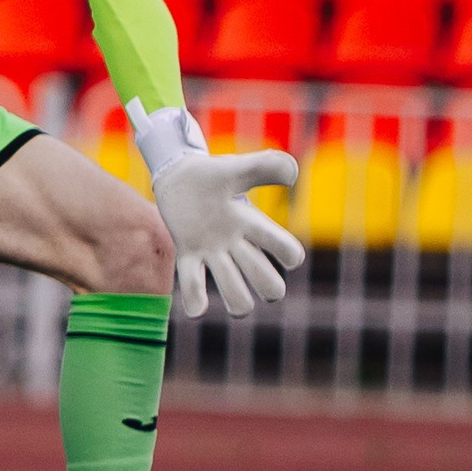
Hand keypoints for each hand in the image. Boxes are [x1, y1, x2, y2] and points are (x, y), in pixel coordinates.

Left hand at [127, 100, 305, 318]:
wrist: (178, 175)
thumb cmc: (213, 174)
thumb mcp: (238, 167)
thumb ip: (266, 166)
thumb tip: (293, 174)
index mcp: (253, 224)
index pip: (283, 248)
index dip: (288, 254)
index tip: (286, 252)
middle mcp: (237, 244)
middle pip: (267, 283)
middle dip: (268, 287)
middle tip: (254, 274)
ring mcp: (213, 253)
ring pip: (235, 293)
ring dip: (236, 299)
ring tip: (231, 294)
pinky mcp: (187, 255)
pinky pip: (193, 287)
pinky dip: (196, 301)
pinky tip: (197, 304)